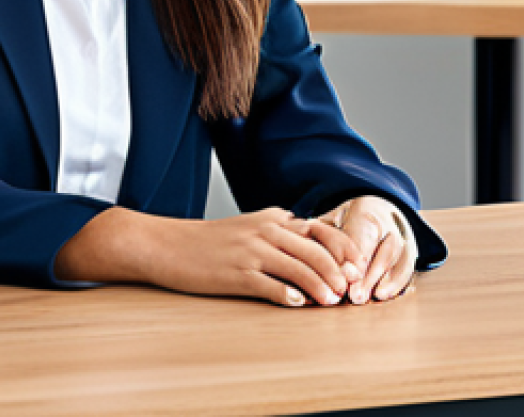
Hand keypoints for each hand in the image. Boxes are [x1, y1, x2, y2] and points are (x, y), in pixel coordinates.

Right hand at [56, 206, 367, 307]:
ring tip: (332, 302)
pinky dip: (287, 294)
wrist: (166, 244)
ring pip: (297, 267)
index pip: (319, 229)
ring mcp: (249, 251)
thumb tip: (312, 245)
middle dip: (338, 271)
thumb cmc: (208, 241)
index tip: (357, 267)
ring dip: (320, 285)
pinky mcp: (234, 273)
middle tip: (352, 290)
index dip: (343, 249)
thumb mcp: (248, 227)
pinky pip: (268, 284)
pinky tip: (298, 304)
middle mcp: (264, 230)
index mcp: (271, 218)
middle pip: (314, 249)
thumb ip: (279, 232)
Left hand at [317, 196, 417, 303]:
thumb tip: (298, 237)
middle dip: (369, 275)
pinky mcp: (410, 251)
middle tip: (355, 296)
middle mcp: (388, 222)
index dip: (357, 258)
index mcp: (367, 210)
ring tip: (371, 298)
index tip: (347, 277)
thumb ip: (320, 230)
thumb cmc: (346, 218)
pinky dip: (398, 283)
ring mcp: (403, 237)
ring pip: (398, 259)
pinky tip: (385, 295)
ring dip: (385, 281)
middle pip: (382, 249)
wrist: (376, 209)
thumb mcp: (331, 217)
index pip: (363, 234)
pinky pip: (408, 267)